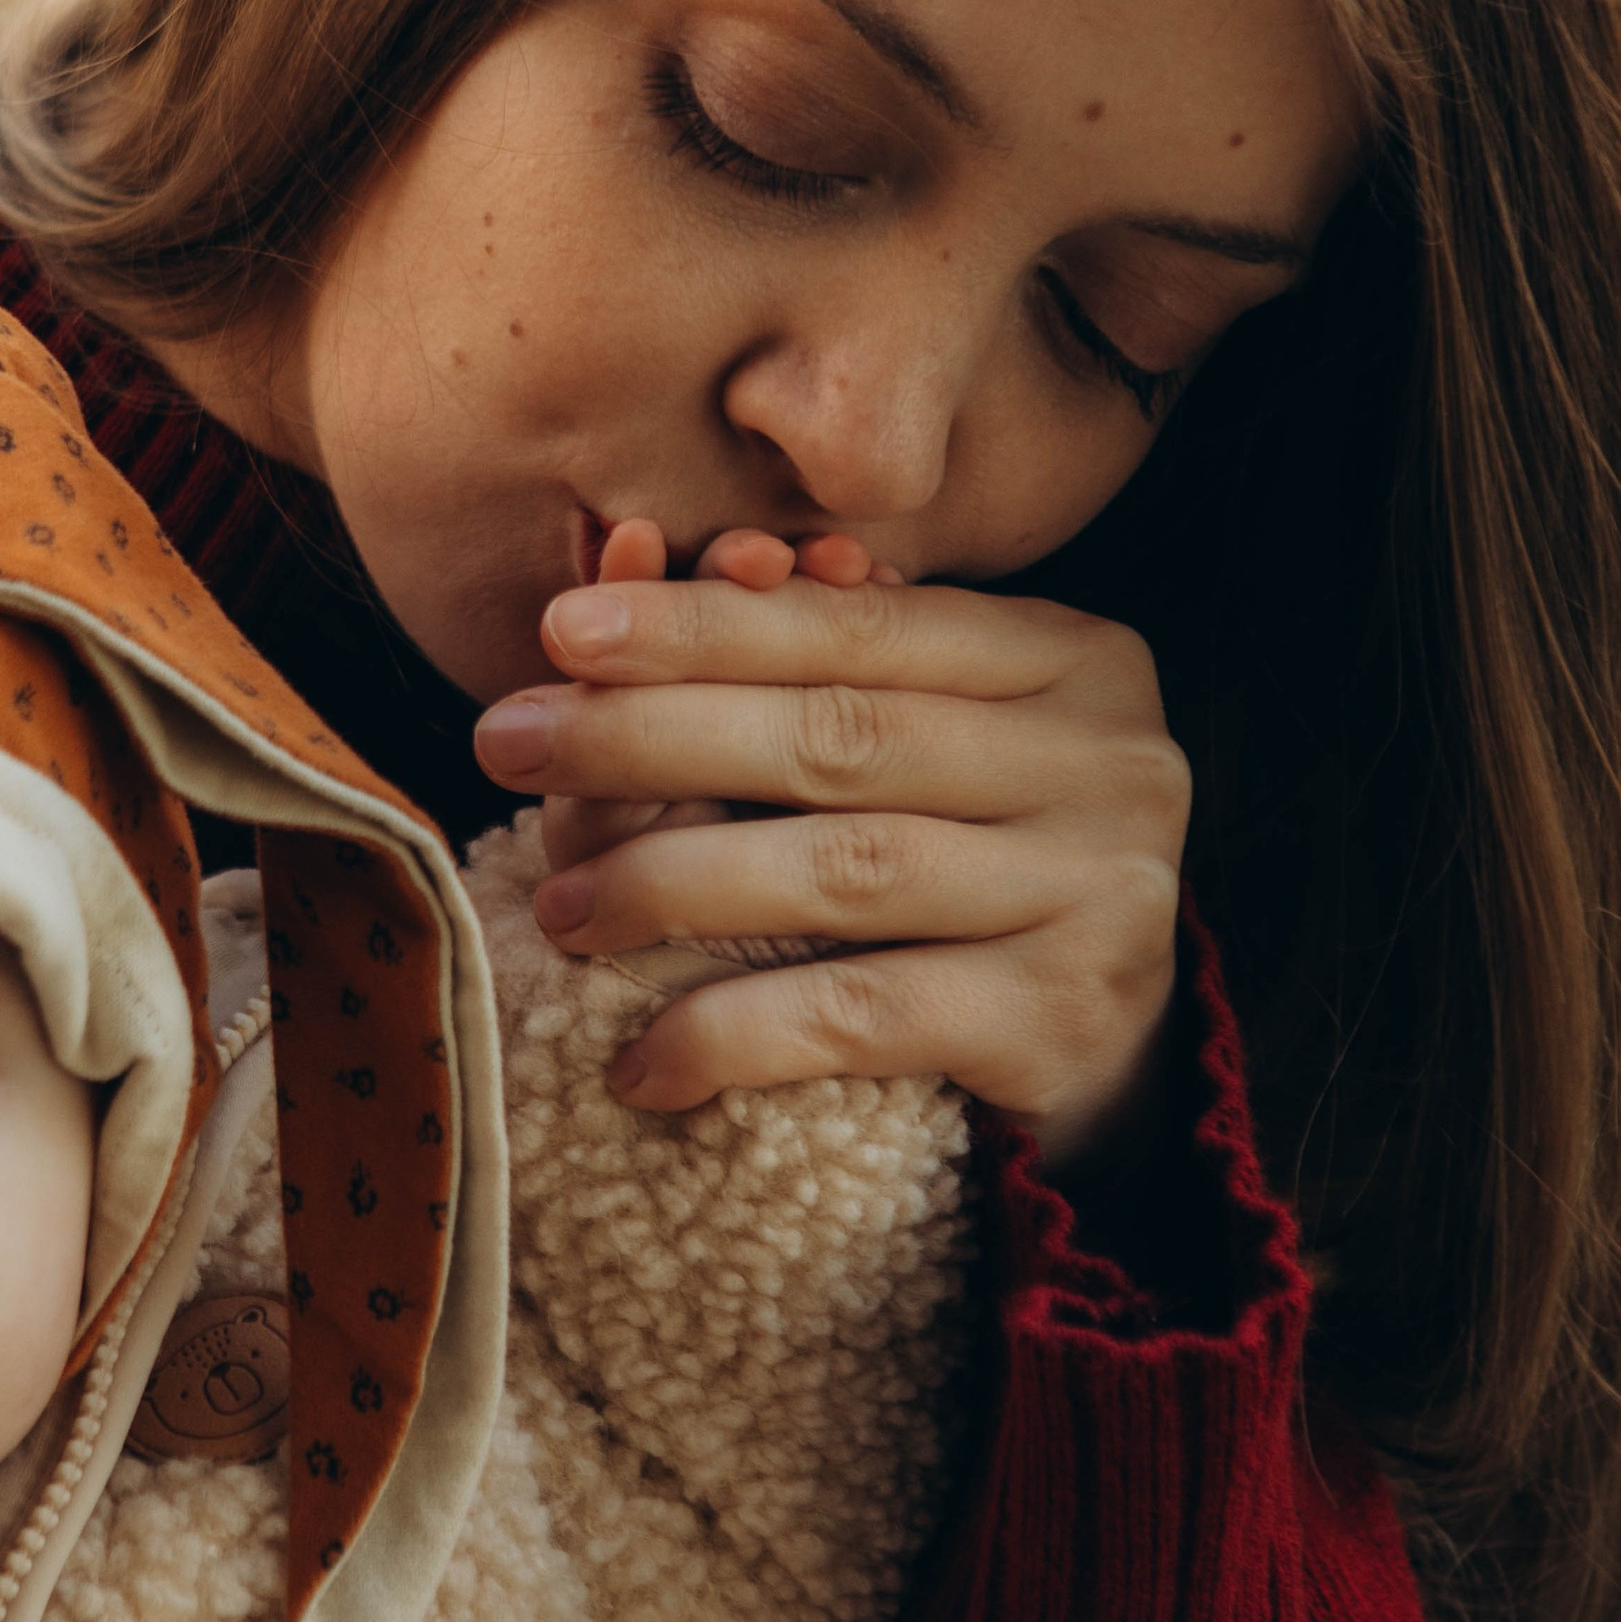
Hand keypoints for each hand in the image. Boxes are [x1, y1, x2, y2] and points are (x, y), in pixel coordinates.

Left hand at [471, 522, 1188, 1174]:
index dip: (703, 624)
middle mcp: (1107, 760)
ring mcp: (1097, 891)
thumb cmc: (977, 861)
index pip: (858, 626)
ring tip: (559, 906)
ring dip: (673, 883)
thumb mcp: (920, 740)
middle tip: (510, 741)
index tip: (561, 630)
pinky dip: (734, 1032)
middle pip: (840, 734)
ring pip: (843, 869)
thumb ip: (809, 660)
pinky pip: (862, 1014)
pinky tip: (640, 1059)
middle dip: (652, 734)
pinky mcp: (1063, 1017)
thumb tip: (628, 562)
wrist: (1110, 1050)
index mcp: (1071, 656)